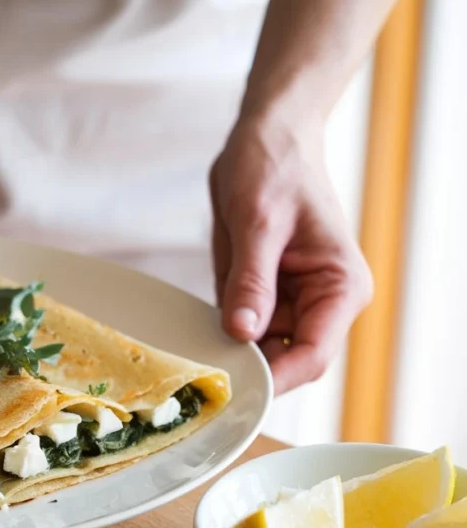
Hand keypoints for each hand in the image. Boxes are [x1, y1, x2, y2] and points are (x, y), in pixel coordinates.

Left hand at [210, 116, 372, 394]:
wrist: (266, 138)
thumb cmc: (274, 167)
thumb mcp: (258, 223)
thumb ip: (251, 281)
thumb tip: (243, 333)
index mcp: (339, 287)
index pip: (312, 355)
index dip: (274, 379)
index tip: (233, 389)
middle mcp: (320, 302)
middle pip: (285, 362)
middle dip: (246, 370)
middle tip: (199, 380)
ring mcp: (290, 301)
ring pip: (258, 350)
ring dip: (226, 353)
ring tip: (188, 356)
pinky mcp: (262, 295)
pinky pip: (239, 327)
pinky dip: (215, 333)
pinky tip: (189, 333)